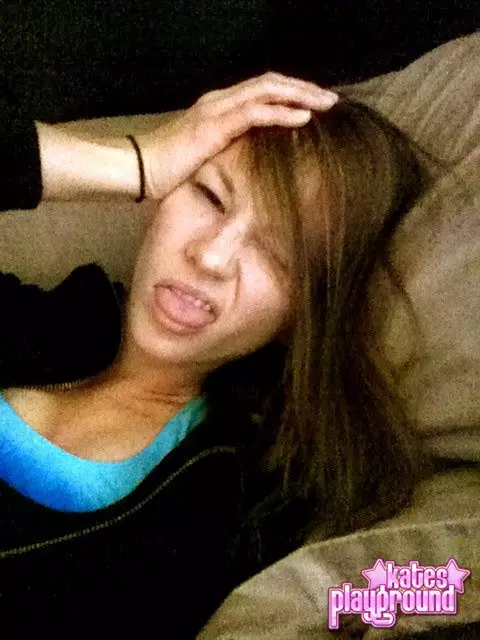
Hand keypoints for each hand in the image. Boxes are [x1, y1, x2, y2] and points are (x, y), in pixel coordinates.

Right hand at [136, 73, 337, 200]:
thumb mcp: (203, 157)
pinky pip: (255, 113)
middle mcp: (220, 101)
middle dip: (303, 89)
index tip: (315, 105)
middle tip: (331, 100)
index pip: (262, 90)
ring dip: (300, 96)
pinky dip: (282, 114)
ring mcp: (217, 109)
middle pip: (270, 82)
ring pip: (267, 90)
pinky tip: (304, 118)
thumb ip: (225, 153)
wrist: (138, 168)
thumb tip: (247, 166)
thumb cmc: (165, 169)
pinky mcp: (214, 126)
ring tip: (326, 104)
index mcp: (218, 107)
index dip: (290, 93)